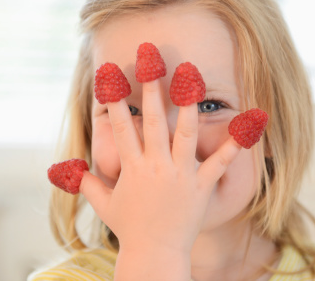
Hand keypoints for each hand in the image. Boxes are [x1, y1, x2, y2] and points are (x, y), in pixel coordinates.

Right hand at [80, 79, 240, 277]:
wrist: (155, 254)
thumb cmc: (129, 228)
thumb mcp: (104, 205)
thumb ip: (87, 184)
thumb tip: (66, 170)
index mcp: (132, 168)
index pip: (120, 127)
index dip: (114, 100)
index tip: (111, 76)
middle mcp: (156, 166)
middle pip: (152, 121)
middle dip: (151, 89)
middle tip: (151, 61)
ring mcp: (181, 175)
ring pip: (185, 133)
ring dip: (187, 104)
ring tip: (191, 76)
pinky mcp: (202, 186)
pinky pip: (219, 163)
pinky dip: (233, 144)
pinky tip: (248, 123)